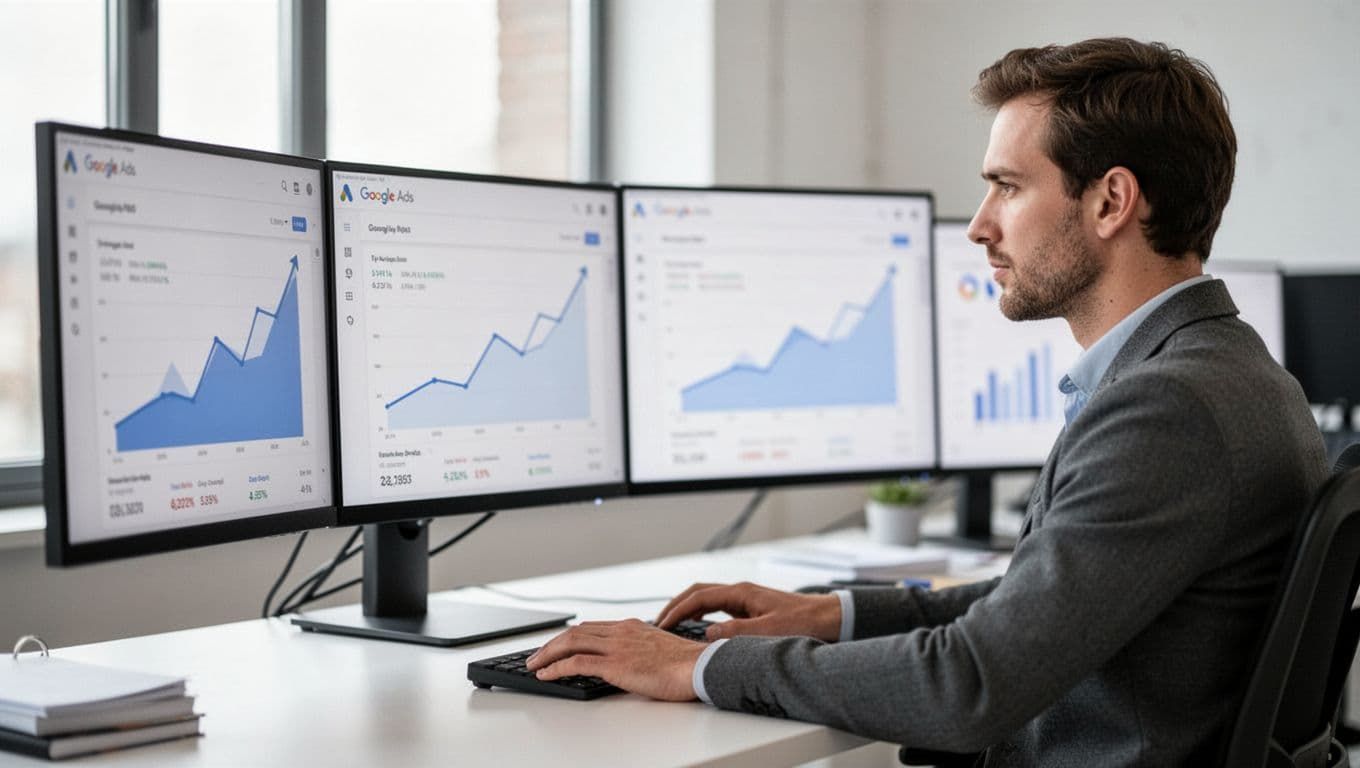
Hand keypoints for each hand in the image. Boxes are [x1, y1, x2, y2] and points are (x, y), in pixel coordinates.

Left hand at [525, 619, 704, 701]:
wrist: (699, 666)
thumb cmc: (686, 664)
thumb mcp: (658, 649)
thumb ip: (640, 650)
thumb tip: (629, 663)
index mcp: (631, 626)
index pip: (591, 627)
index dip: (570, 637)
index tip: (557, 645)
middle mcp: (621, 631)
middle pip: (576, 632)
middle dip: (552, 644)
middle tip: (536, 655)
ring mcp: (617, 646)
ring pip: (570, 643)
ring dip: (547, 654)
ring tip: (533, 664)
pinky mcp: (615, 664)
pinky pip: (576, 662)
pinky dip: (556, 667)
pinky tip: (546, 674)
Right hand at [656, 581, 841, 641]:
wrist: (829, 619)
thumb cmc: (803, 622)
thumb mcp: (769, 631)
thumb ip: (737, 633)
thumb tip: (707, 634)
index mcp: (741, 592)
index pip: (699, 597)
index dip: (677, 610)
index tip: (661, 623)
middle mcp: (741, 592)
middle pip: (698, 593)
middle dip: (676, 606)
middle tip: (658, 622)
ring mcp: (745, 600)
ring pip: (707, 601)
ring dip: (688, 610)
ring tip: (671, 626)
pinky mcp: (751, 610)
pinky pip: (719, 609)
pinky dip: (702, 616)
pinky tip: (698, 630)